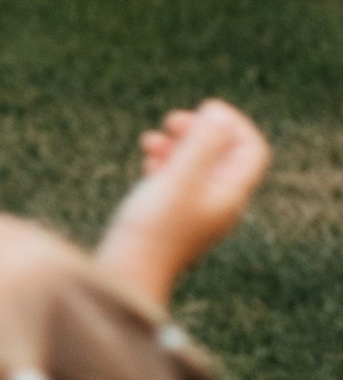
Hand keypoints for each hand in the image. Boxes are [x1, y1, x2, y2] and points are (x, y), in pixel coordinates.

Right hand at [98, 100, 270, 307]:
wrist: (128, 272)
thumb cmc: (154, 228)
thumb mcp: (179, 178)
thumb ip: (202, 145)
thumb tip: (217, 115)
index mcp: (229, 196)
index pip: (251, 151)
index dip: (234, 124)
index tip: (204, 108)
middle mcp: (218, 204)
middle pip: (223, 156)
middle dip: (200, 131)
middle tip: (171, 119)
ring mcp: (195, 213)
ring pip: (197, 167)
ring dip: (178, 145)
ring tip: (151, 138)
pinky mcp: (172, 218)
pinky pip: (178, 181)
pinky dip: (165, 163)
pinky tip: (146, 160)